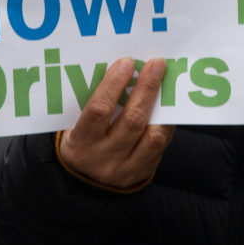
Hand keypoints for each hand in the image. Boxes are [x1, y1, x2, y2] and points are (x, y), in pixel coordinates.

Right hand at [57, 57, 173, 191]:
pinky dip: (166, 121)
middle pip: (132, 121)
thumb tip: (123, 69)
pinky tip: (167, 104)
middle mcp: (104, 158)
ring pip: (153, 136)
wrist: (84, 180)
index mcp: (81, 143)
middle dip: (146, 88)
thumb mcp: (76, 125)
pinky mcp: (143, 172)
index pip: (99, 111)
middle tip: (156, 64)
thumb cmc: (81, 140)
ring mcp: (126, 169)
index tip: (126, 63)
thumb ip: (96, 103)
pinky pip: (161, 144)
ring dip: (163, 106)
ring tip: (166, 82)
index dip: (113, 85)